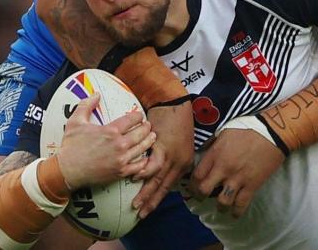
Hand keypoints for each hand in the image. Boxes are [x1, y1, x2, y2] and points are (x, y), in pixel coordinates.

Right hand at [58, 94, 155, 188]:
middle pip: (142, 133)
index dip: (138, 116)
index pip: (133, 119)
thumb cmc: (70, 147)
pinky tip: (145, 156)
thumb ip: (86, 105)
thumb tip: (96, 94)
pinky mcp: (120, 172)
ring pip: (143, 148)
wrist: (66, 171)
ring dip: (149, 141)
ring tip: (151, 137)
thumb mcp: (75, 122)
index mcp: (110, 131)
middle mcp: (119, 145)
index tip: (139, 116)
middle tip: (147, 125)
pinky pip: (139, 166)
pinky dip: (144, 160)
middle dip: (147, 127)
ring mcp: (121, 159)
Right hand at [132, 103, 194, 217]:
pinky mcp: (162, 147)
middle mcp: (179, 163)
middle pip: (164, 187)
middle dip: (152, 203)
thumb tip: (157, 170)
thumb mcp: (177, 144)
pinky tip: (134, 179)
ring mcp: (171, 156)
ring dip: (146, 193)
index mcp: (183, 163)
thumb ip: (168, 159)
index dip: (159, 198)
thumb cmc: (175, 121)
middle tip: (141, 215)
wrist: (175, 103)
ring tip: (136, 206)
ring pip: (157, 180)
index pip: (169, 185)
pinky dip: (144, 172)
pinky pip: (152, 164)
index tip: (150, 208)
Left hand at [188, 128, 284, 217]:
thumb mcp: (224, 132)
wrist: (272, 131)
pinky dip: (236, 212)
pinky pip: (241, 204)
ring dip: (220, 206)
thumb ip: (213, 145)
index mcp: (215, 154)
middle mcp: (224, 168)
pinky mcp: (252, 184)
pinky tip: (234, 213)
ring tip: (221, 206)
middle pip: (204, 191)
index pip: (196, 176)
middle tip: (202, 198)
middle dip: (200, 197)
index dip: (192, 185)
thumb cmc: (248, 128)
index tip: (193, 188)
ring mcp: (238, 178)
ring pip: (222, 201)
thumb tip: (204, 153)